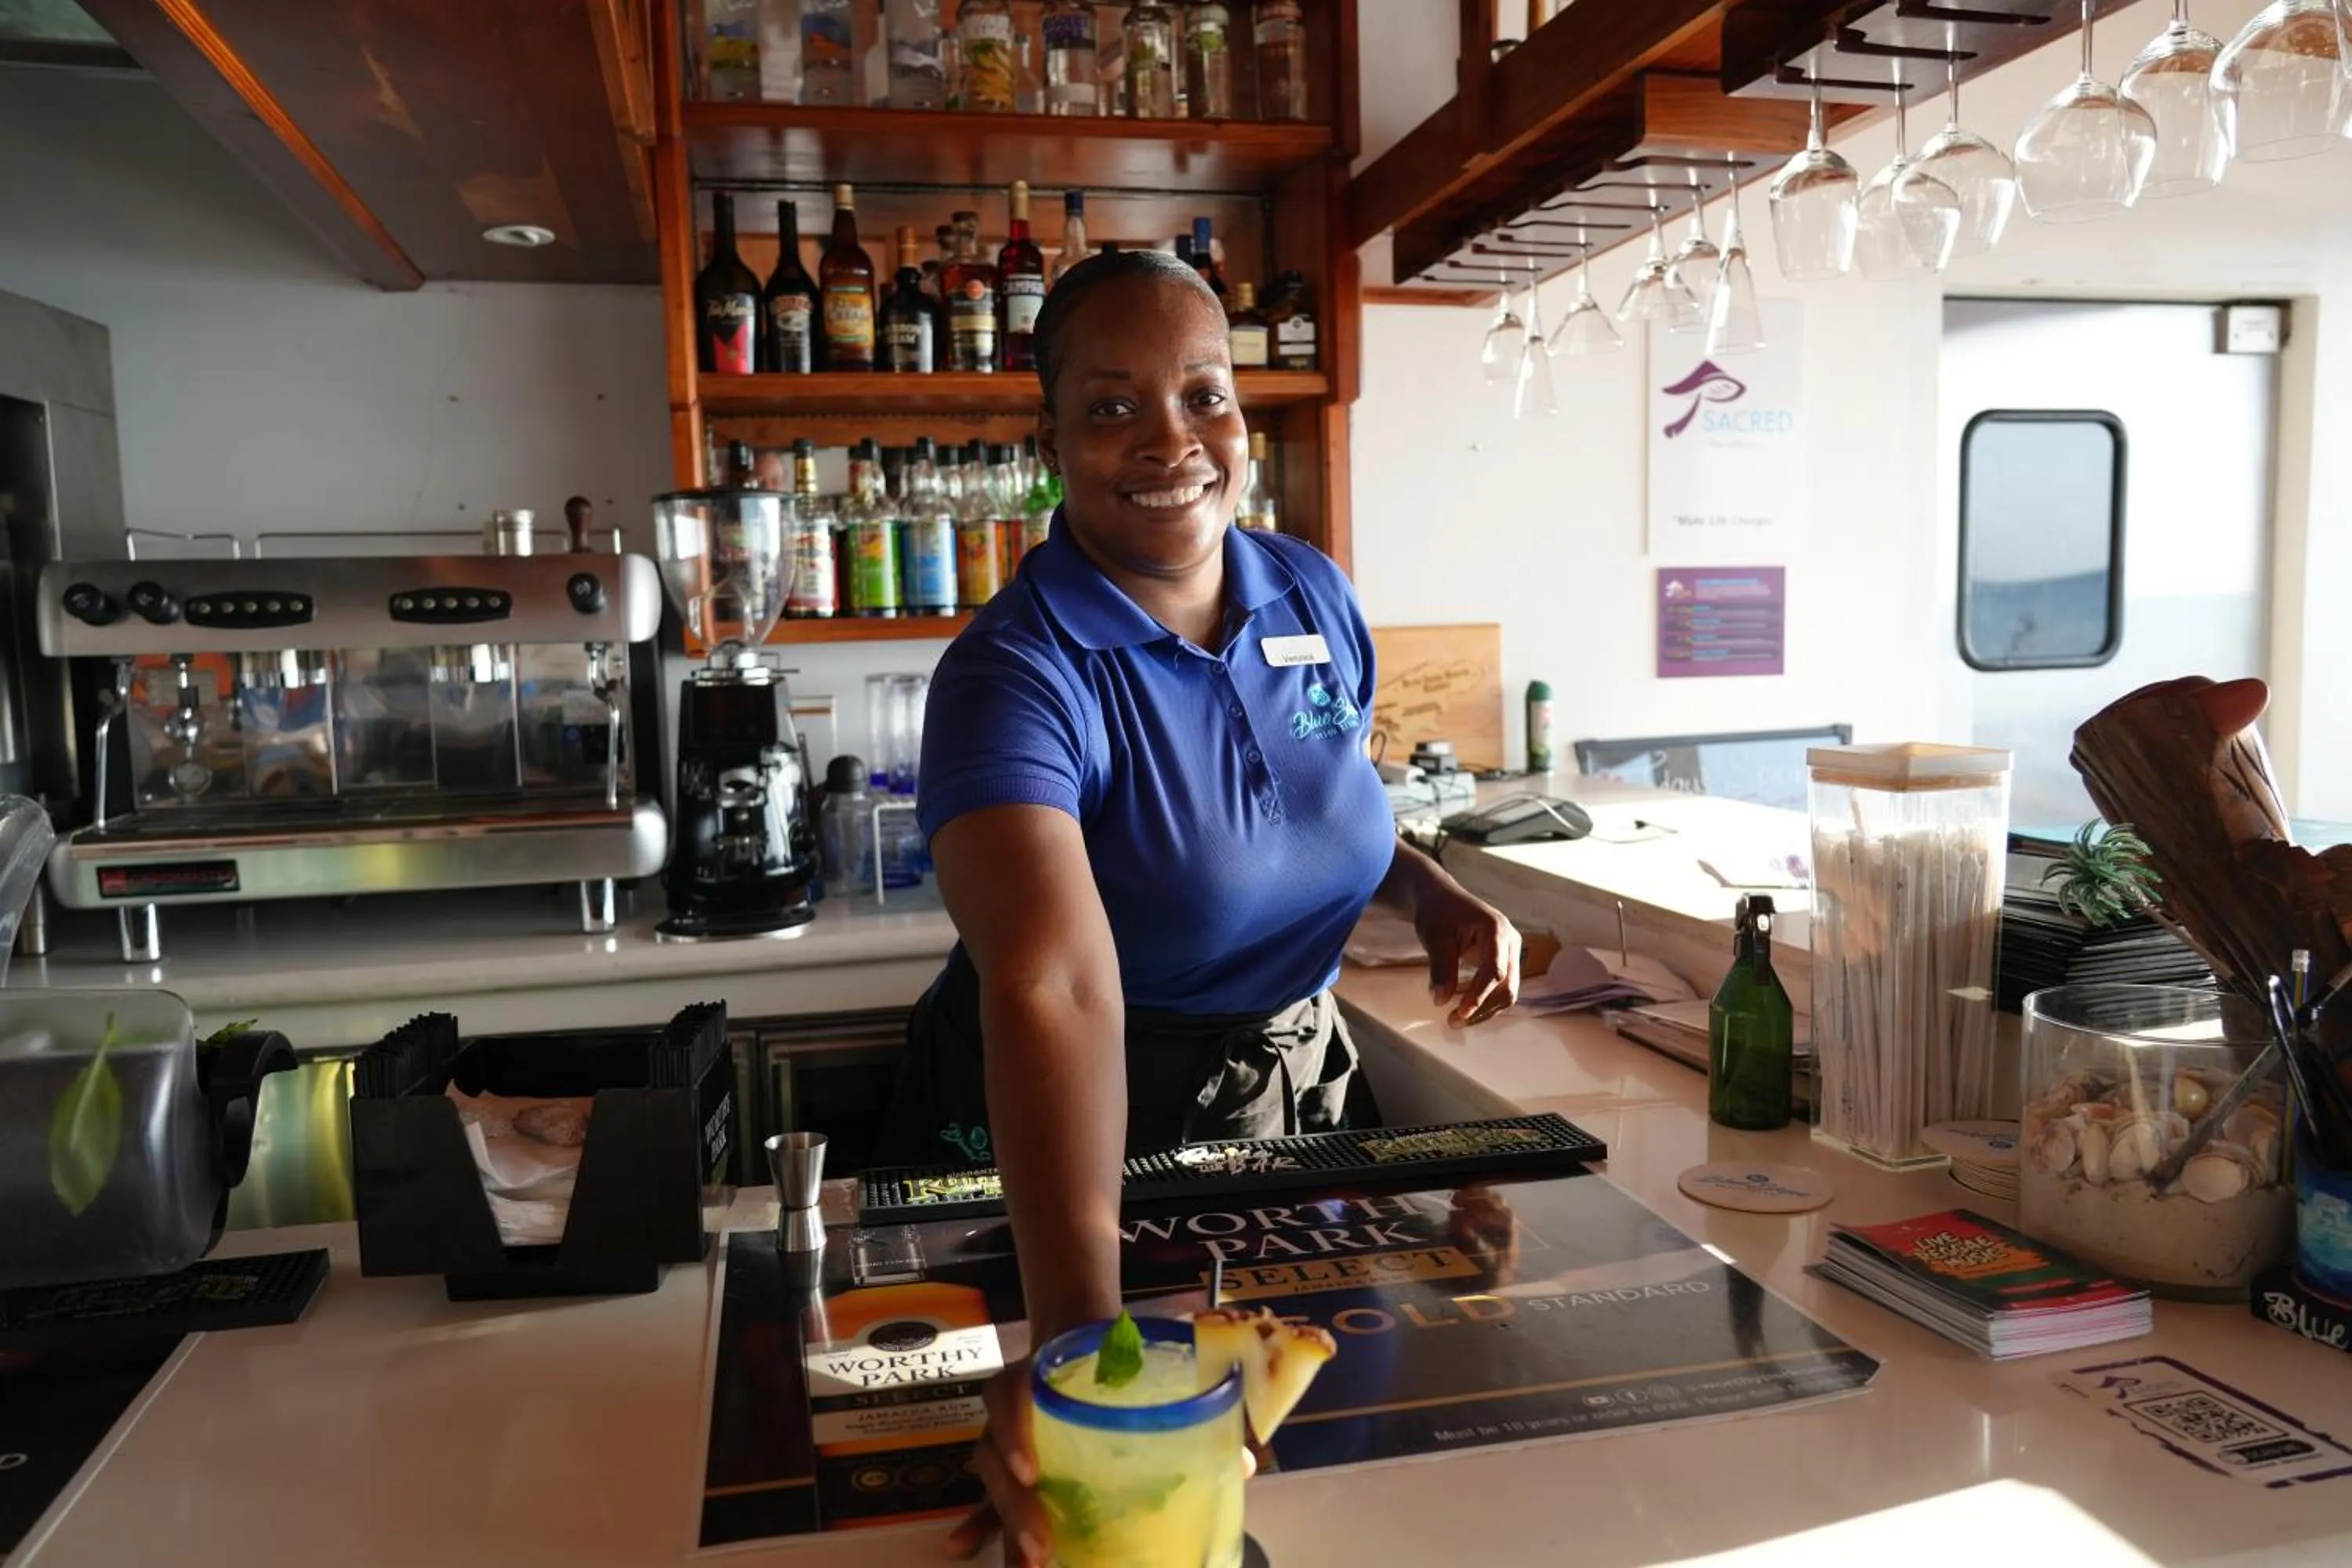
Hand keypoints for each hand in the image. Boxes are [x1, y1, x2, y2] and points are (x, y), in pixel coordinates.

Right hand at [948, 1356, 1258, 1563]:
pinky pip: (986, 1496)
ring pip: (991, 1481)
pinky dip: (977, 1523)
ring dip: (1003, 1525)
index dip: (1015, 1430)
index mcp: (1039, 1374)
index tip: (1030, 1471)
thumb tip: (1244, 1460)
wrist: (1079, 1331)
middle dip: (1014, 1506)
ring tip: (1024, 1565)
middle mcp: (1012, 1408)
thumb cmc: (1118, 1354)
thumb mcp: (1148, 1362)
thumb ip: (1190, 1402)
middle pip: (995, 1455)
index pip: (1011, 1395)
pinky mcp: (1010, 1466)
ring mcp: (1005, 1438)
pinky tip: (961, 1549)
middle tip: (1039, 1547)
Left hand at [1414, 879, 1521, 1026]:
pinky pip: (1500, 987)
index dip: (1478, 996)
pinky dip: (1484, 1001)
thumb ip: (1440, 968)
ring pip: (1507, 991)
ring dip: (1484, 1009)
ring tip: (1455, 1019)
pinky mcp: (1505, 960)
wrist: (1441, 898)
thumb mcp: (1434, 937)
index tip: (1458, 1013)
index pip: (1494, 972)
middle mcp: (1511, 941)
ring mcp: (1511, 951)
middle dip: (1483, 1008)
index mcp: (1496, 929)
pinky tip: (1463, 1009)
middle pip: (1507, 986)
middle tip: (1453, 1022)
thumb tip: (1440, 1001)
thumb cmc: (1438, 912)